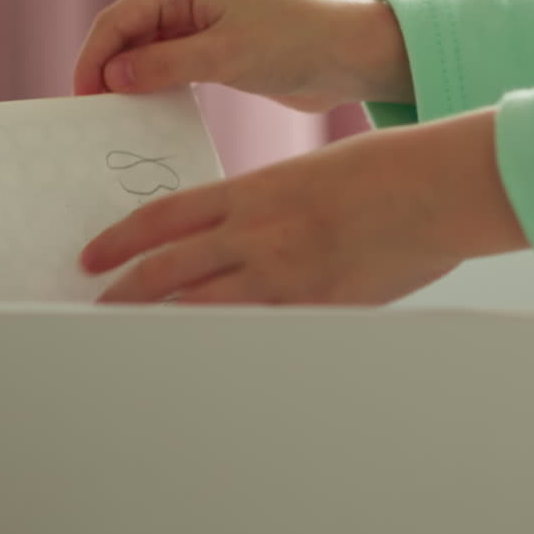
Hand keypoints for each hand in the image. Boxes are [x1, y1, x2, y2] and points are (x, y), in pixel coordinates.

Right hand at [73, 0, 412, 110]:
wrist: (347, 57)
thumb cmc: (294, 45)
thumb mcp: (224, 57)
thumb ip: (165, 66)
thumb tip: (112, 76)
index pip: (119, 18)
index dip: (94, 57)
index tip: (82, 98)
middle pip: (126, 34)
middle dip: (107, 71)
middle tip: (94, 116)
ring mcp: (200, 23)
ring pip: (146, 54)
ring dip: (131, 82)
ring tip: (117, 120)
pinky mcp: (214, 50)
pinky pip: (170, 69)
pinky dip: (156, 89)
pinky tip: (149, 116)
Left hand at [80, 112, 527, 305]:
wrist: (438, 184)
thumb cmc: (388, 171)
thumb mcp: (315, 174)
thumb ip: (274, 206)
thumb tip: (245, 237)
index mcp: (255, 191)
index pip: (166, 216)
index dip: (122, 238)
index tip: (95, 256)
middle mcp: (257, 232)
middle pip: (168, 267)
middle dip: (124, 289)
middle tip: (96, 305)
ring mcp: (284, 272)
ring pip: (199, 304)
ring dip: (157, 321)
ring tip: (127, 339)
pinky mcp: (316, 304)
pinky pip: (256, 332)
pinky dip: (222, 345)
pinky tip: (201, 362)